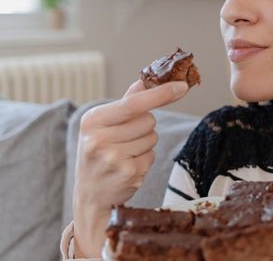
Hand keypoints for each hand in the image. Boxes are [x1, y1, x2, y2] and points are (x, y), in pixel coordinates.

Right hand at [71, 79, 189, 257]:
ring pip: (152, 138)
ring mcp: (113, 158)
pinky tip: (128, 168)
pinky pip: (152, 156)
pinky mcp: (127, 173)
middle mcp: (98, 138)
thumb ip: (127, 101)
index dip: (161, 93)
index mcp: (92, 120)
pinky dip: (145, 160)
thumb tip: (147, 78)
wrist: (90, 195)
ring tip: (124, 155)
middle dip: (145, 127)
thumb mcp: (103, 125)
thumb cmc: (99, 153)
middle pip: (148, 120)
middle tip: (125, 141)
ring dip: (145, 145)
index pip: (134, 103)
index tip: (182, 86)